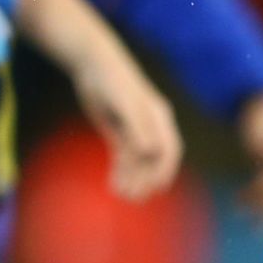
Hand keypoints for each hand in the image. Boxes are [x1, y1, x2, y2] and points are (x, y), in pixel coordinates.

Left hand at [74, 53, 182, 199]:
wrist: (93, 65)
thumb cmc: (112, 80)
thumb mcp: (124, 102)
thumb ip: (137, 126)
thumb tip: (150, 151)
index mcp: (159, 118)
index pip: (169, 149)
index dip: (165, 170)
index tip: (157, 187)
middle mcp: (150, 126)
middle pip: (153, 159)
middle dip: (145, 179)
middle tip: (133, 198)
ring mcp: (135, 130)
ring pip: (137, 161)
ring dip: (132, 178)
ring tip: (121, 195)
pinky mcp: (119, 132)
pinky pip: (123, 156)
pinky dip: (121, 171)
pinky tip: (114, 184)